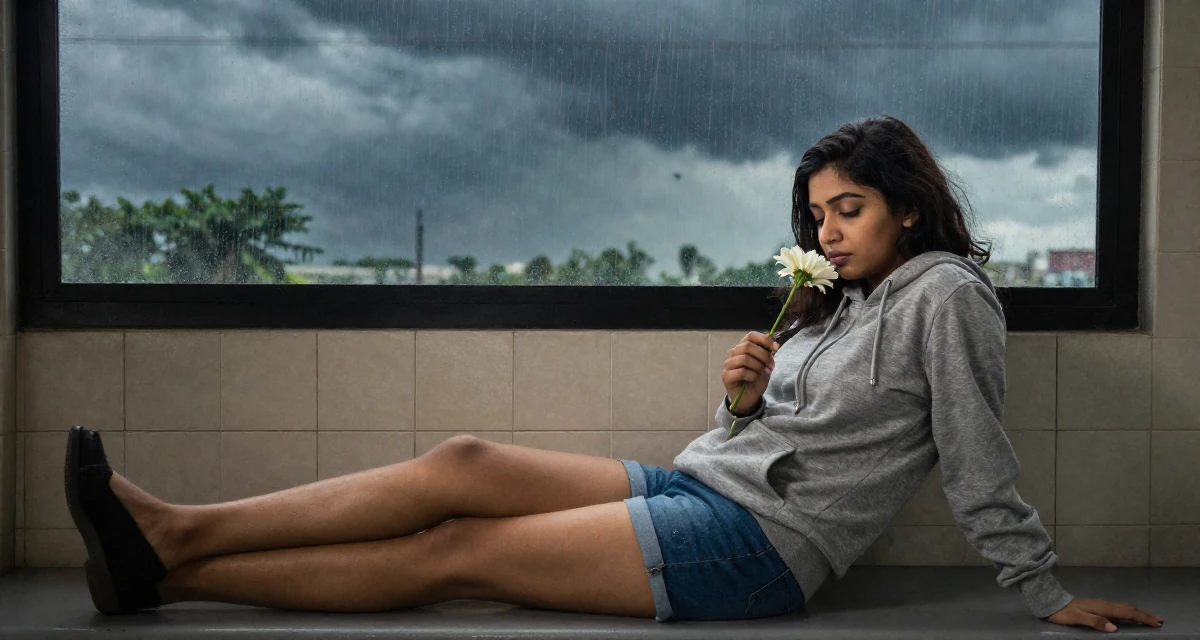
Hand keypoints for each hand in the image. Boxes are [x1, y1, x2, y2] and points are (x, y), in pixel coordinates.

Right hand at [722, 331, 779, 411]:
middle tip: (771, 366)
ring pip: (745, 358)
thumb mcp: (765, 363)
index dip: (764, 339)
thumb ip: (766, 350)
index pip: (750, 336)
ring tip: (764, 373)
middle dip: (764, 356)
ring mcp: (728, 364)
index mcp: (742, 347)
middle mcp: (733, 353)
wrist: (749, 397)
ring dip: (758, 366)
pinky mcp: (726, 376)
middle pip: (748, 346)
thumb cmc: (756, 379)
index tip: (776, 347)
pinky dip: (752, 375)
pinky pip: (742, 371)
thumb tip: (770, 335)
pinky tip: (753, 379)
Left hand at [1046, 597, 1162, 632]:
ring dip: (1139, 613)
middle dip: (1145, 614)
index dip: (1142, 617)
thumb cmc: (1063, 612)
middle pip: (1129, 609)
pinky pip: (1118, 610)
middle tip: (1160, 620)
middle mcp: (1104, 604)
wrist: (1051, 602)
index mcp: (1103, 607)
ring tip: (1151, 617)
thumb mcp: (1077, 618)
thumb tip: (1115, 628)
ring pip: (1124, 608)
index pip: (1127, 612)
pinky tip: (1130, 617)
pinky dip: (1129, 613)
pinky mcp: (1097, 607)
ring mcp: (1101, 605)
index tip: (1156, 622)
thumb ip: (1095, 622)